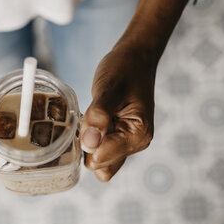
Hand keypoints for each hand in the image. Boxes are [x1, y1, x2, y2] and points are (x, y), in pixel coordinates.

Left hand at [81, 46, 155, 181]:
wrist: (135, 59)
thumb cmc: (125, 69)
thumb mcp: (109, 88)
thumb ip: (99, 116)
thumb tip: (89, 144)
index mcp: (138, 135)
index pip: (101, 159)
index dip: (86, 142)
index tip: (85, 119)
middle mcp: (136, 144)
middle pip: (99, 165)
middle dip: (86, 146)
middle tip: (86, 118)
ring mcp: (128, 144)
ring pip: (99, 162)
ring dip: (88, 144)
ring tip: (90, 119)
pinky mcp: (120, 139)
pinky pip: (100, 152)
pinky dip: (91, 141)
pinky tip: (91, 122)